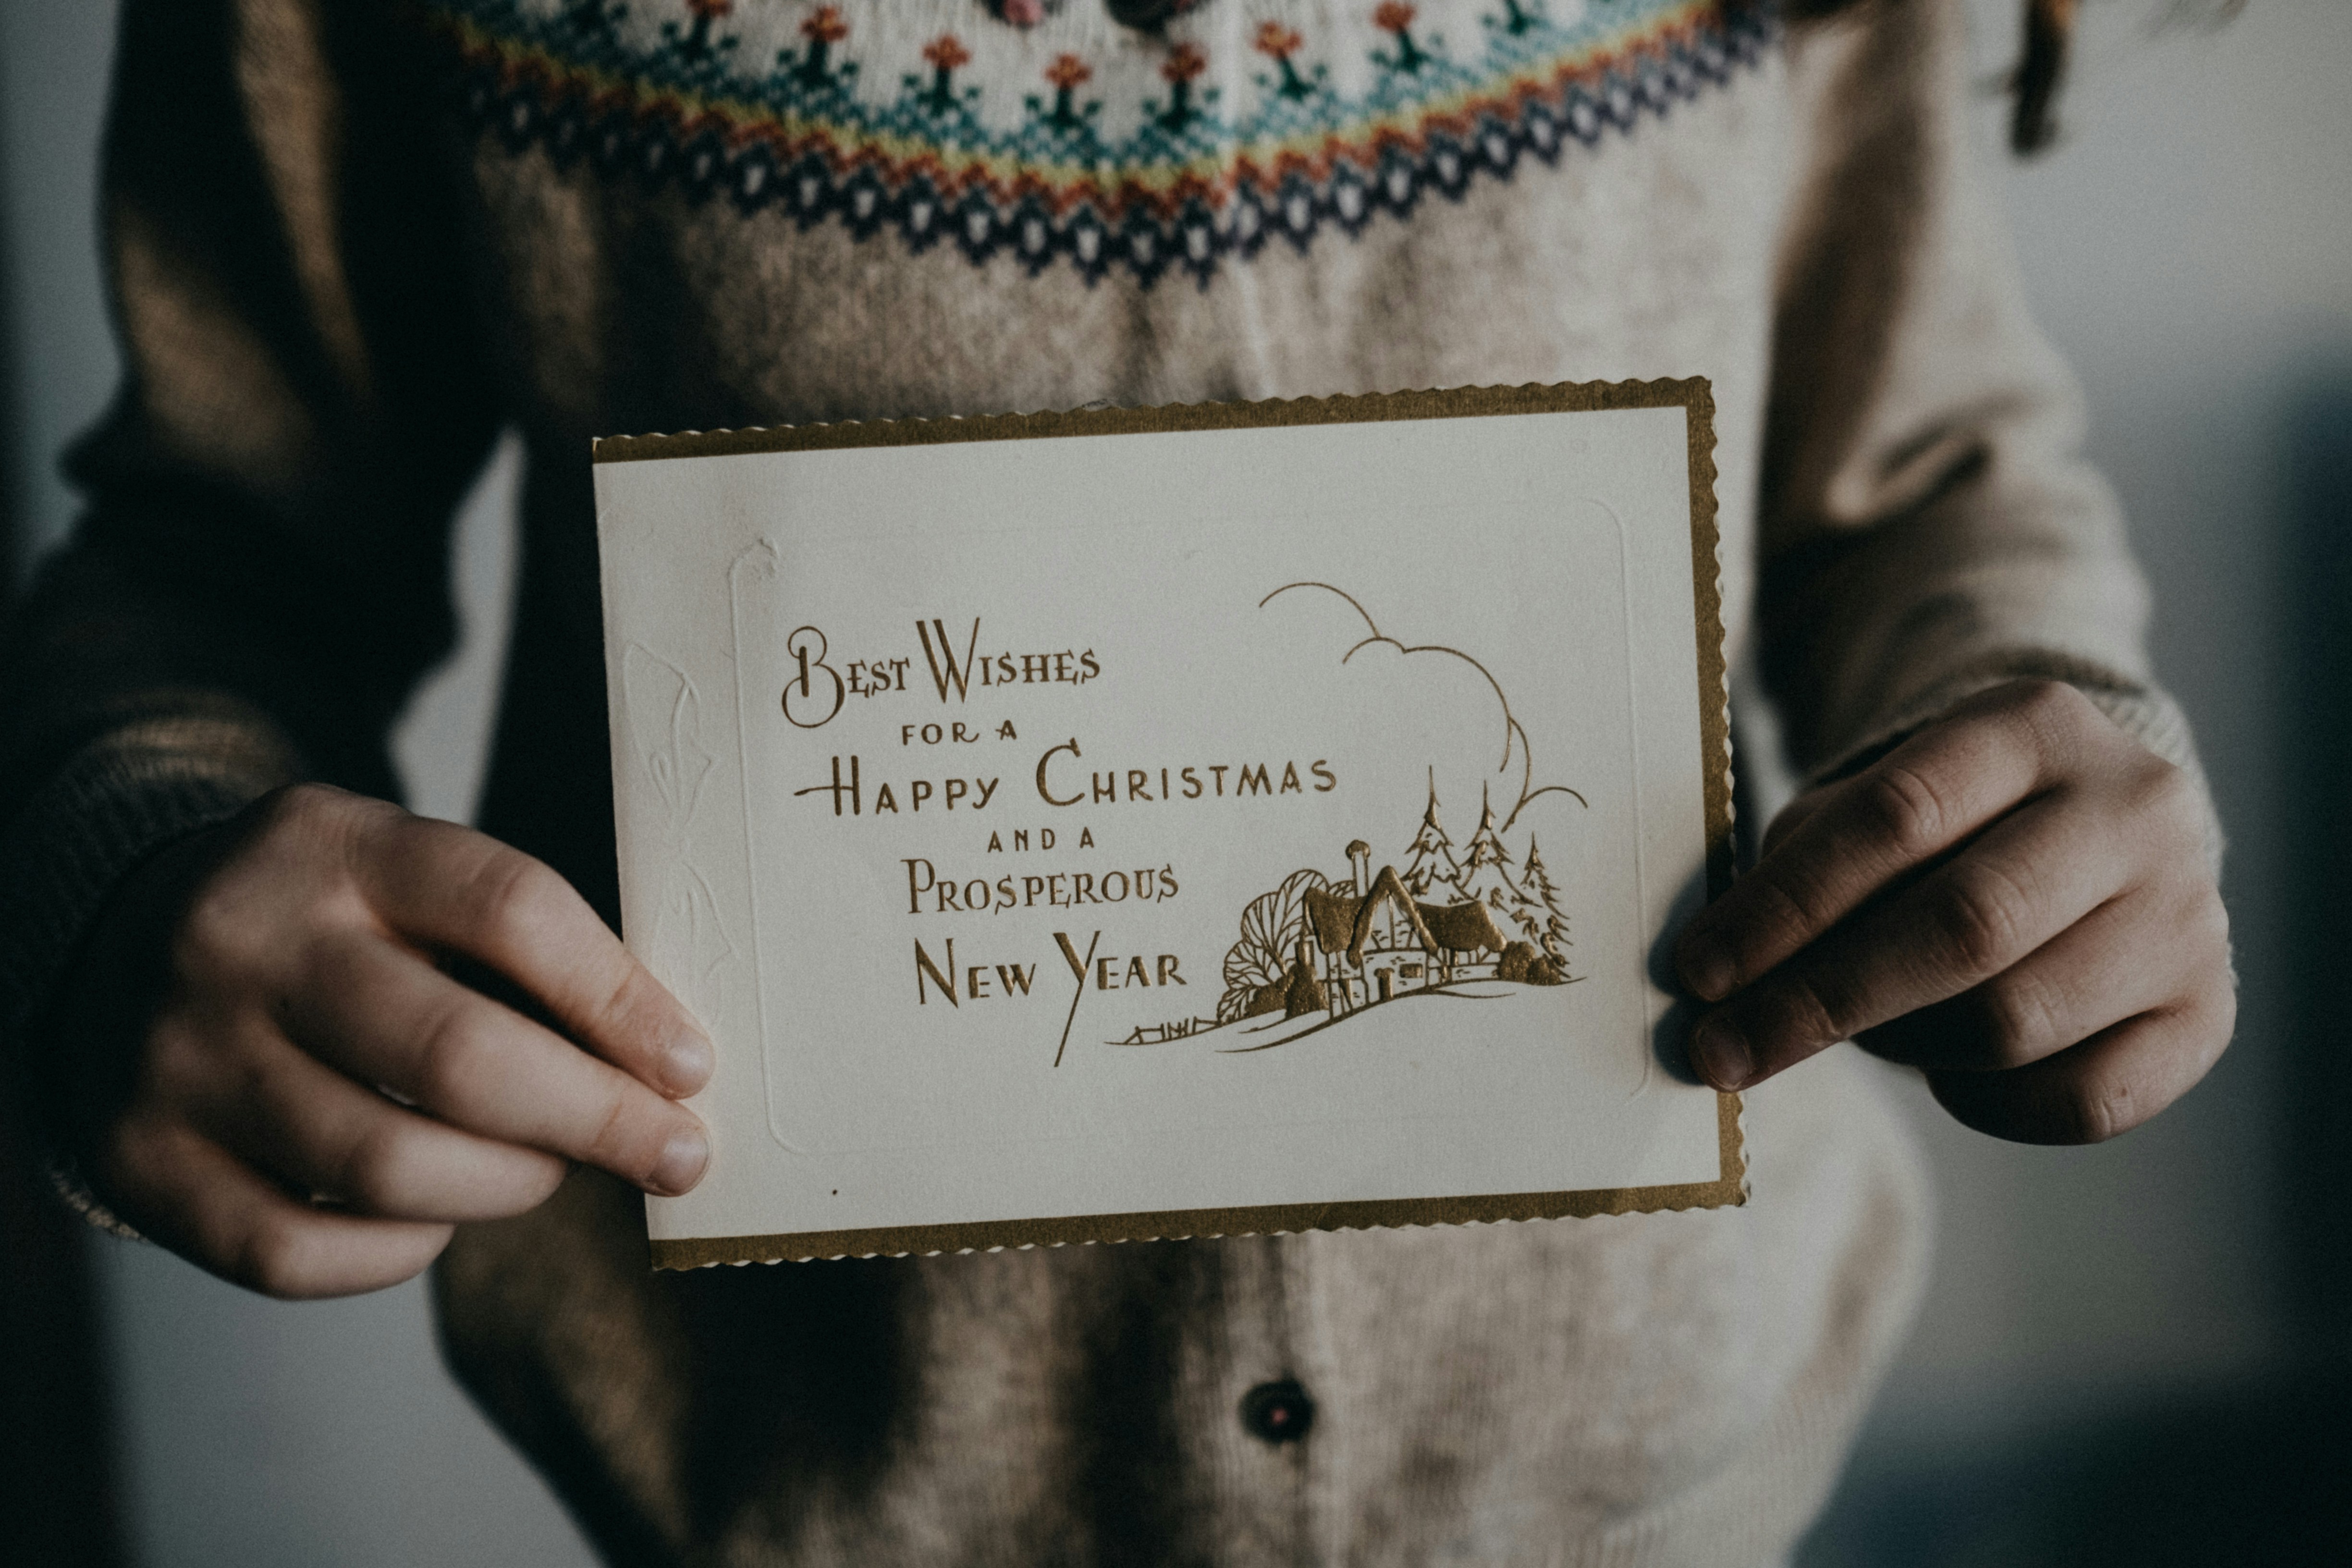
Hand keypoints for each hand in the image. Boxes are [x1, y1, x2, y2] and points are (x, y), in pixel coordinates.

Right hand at [57, 784, 711, 1297]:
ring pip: (388, 1164)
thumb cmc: (328, 925)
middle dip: (597, 1120)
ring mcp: (181, 1055)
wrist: (118, 943)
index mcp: (337, 844)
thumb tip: (664, 1063)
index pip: (510, 909)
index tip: (691, 1065)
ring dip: (508, 1184)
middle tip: (676, 1154)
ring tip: (551, 1171)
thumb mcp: (406, 876)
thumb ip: (520, 945)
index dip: (621, 998)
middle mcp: (248, 941)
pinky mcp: (142, 1159)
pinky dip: (398, 1250)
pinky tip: (437, 1215)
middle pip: (458, 1055)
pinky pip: (297, 1250)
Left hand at [1673, 680, 2232, 1142]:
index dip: (1784, 906)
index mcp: (2033, 724)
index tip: (1699, 972)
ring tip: (1858, 1033)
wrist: (2098, 831)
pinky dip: (1986, 1105)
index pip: (1893, 817)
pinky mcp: (2208, 1013)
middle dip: (1820, 1000)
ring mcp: (2186, 914)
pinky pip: (2079, 1101)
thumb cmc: (1949, 825)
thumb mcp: (1876, 800)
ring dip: (1903, 1046)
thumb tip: (1720, 980)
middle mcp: (2132, 808)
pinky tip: (1947, 1072)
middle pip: (1961, 926)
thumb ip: (1803, 868)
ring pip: (2012, 1022)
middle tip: (1723, 1050)